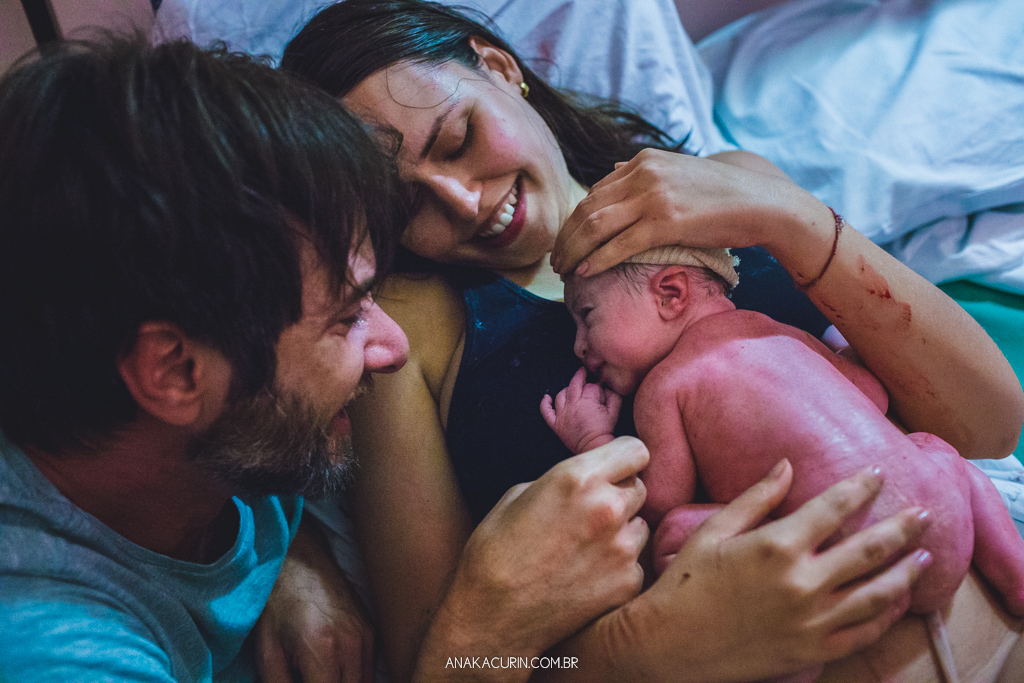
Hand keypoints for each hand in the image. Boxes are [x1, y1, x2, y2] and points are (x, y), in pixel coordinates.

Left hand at [256, 520, 373, 682]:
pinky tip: (332, 673)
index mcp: (322, 650)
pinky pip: (368, 671)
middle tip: (308, 676)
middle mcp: (351, 645)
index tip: (299, 680)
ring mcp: (365, 638)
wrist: (299, 562)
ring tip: (318, 673)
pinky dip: (353, 679)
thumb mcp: (267, 651)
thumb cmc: (277, 604)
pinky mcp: (370, 632)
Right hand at [415, 438, 649, 673]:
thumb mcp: (517, 495)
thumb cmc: (495, 554)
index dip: (623, 459)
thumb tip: (584, 480)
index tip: (614, 468)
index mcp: (577, 478)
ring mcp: (622, 548)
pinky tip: (587, 575)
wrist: (493, 618)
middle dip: (619, 494)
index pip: (635, 450)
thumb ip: (561, 480)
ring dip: (622, 530)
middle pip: (639, 486)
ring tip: (587, 547)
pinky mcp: (628, 583)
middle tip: (592, 513)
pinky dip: (618, 566)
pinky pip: (635, 562)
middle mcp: (607, 508)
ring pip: (641, 525)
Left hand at [541, 367, 621, 452]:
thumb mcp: (615, 412)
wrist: (595, 448)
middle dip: (580, 376)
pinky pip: (546, 411)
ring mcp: (562, 414)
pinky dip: (545, 403)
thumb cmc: (605, 431)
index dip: (597, 387)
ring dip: (567, 390)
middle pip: (574, 384)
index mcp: (588, 401)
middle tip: (583, 373)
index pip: (591, 386)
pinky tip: (546, 397)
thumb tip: (606, 387)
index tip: (600, 391)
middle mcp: (573, 404)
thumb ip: (613, 396)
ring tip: (573, 390)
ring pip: (561, 394)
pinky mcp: (556, 424)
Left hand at [551, 148, 820, 276]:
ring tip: (563, 270)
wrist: (760, 200)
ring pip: (595, 227)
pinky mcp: (665, 222)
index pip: (595, 193)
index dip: (574, 220)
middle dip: (566, 238)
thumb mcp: (677, 170)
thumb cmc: (721, 192)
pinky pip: (619, 245)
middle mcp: (643, 173)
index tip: (565, 240)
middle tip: (555, 260)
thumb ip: (643, 173)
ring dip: (573, 252)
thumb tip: (609, 172)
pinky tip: (584, 273)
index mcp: (642, 161)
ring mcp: (653, 197)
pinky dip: (596, 260)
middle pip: (587, 209)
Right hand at [590, 461, 933, 681]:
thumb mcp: (713, 531)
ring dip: (905, 572)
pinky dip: (886, 616)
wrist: (671, 644)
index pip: (833, 508)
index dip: (860, 488)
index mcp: (776, 546)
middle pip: (869, 549)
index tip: (877, 474)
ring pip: (876, 594)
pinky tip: (897, 601)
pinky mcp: (812, 651)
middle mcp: (802, 582)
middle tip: (923, 513)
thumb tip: (786, 465)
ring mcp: (811, 620)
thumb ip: (755, 498)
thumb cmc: (686, 583)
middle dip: (901, 528)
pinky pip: (863, 633)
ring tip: (923, 556)